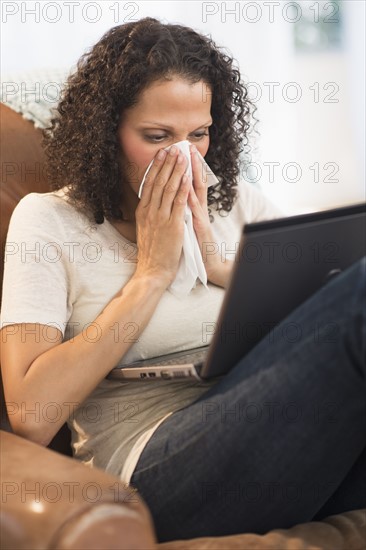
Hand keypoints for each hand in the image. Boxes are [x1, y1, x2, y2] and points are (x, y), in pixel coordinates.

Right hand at [133, 146, 190, 287]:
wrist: (153, 270)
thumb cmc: (151, 252)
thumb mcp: (143, 229)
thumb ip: (147, 213)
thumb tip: (149, 200)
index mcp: (142, 211)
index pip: (149, 183)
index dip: (156, 167)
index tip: (161, 154)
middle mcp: (150, 212)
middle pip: (159, 182)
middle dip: (167, 163)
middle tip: (174, 148)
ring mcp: (161, 218)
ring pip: (169, 188)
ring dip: (176, 170)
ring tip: (182, 156)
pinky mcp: (173, 226)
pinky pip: (179, 203)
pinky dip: (183, 188)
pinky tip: (187, 177)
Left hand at [188, 145, 232, 287]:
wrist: (207, 264)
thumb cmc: (196, 246)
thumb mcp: (189, 224)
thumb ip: (186, 210)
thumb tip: (180, 198)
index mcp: (193, 208)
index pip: (190, 183)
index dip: (186, 167)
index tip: (181, 151)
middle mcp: (198, 209)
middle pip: (195, 182)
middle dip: (192, 163)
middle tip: (187, 145)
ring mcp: (200, 217)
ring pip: (196, 191)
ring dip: (192, 173)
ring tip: (188, 157)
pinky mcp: (200, 227)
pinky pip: (195, 209)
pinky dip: (191, 197)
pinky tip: (187, 185)